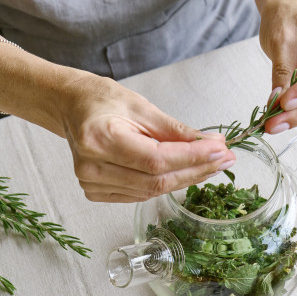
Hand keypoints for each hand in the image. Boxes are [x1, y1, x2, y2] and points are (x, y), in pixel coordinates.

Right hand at [61, 75, 235, 202]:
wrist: (71, 107)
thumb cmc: (102, 100)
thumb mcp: (141, 107)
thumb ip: (176, 130)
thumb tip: (212, 144)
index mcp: (98, 139)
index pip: (156, 159)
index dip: (193, 158)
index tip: (221, 150)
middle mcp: (91, 167)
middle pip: (156, 181)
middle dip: (196, 170)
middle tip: (225, 159)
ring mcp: (91, 183)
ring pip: (151, 191)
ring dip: (186, 179)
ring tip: (212, 164)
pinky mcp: (95, 193)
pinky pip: (140, 195)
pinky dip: (165, 184)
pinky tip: (185, 172)